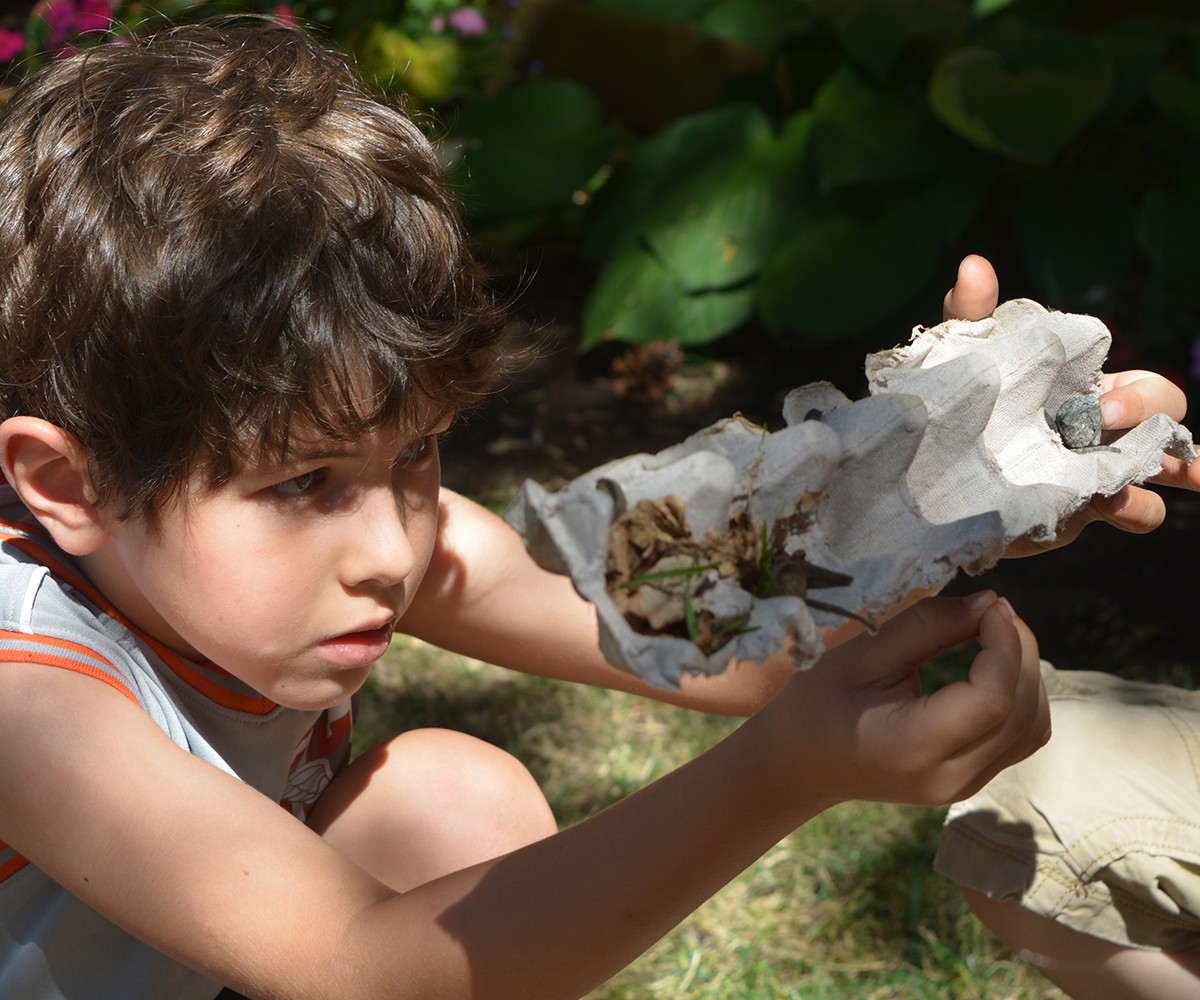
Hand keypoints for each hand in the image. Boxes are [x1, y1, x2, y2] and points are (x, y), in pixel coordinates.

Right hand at [776, 593, 1047, 807]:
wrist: (801, 762)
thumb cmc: (819, 702)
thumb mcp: (862, 655)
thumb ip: (927, 626)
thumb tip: (989, 602)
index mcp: (911, 747)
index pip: (991, 700)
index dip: (1005, 645)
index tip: (991, 603)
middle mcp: (948, 778)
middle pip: (1021, 713)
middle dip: (1020, 651)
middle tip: (994, 609)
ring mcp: (964, 786)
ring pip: (1032, 727)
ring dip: (1026, 673)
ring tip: (996, 633)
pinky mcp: (972, 781)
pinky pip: (1022, 737)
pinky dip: (1021, 695)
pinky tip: (995, 665)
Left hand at [941, 255, 1196, 554]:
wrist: (927, 468)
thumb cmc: (960, 398)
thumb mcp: (962, 355)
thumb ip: (970, 313)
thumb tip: (973, 265)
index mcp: (1091, 391)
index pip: (1143, 387)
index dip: (1136, 396)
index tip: (1099, 404)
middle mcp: (1104, 430)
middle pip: (1163, 419)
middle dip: (1151, 420)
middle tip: (1105, 427)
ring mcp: (1099, 473)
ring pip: (1166, 468)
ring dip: (1181, 468)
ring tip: (1182, 475)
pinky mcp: (1080, 511)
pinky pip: (1136, 511)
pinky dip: (1139, 508)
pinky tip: (1120, 506)